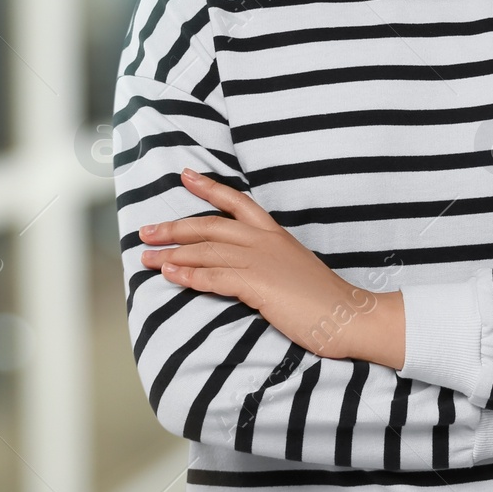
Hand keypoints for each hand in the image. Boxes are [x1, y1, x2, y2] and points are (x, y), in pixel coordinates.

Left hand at [139, 168, 394, 363]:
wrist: (346, 315)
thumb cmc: (320, 298)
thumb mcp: (290, 266)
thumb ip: (266, 259)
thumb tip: (240, 264)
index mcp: (273, 233)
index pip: (236, 202)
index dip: (208, 187)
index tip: (185, 176)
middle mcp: (263, 241)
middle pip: (209, 227)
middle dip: (174, 228)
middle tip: (146, 231)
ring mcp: (260, 262)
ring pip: (206, 252)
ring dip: (172, 255)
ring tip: (146, 258)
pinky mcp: (258, 285)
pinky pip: (215, 277)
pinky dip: (189, 276)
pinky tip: (170, 276)